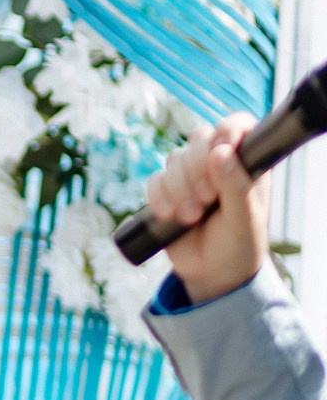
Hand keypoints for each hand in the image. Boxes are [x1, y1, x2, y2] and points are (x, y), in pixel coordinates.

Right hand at [147, 112, 268, 304]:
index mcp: (246, 163)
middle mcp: (218, 162)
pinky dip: (159, 198)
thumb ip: (236, 187)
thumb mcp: (245, 220)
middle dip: (198, 171)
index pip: (237, 125)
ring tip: (192, 217)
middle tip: (208, 199)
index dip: (227, 130)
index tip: (220, 150)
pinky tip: (170, 216)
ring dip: (180, 190)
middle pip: (199, 139)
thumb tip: (221, 153)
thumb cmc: (239, 245)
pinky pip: (154, 180)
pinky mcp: (166, 190)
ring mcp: (191, 174)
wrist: (212, 273)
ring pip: (174, 158)